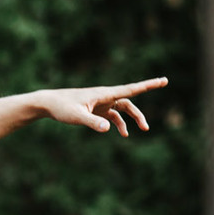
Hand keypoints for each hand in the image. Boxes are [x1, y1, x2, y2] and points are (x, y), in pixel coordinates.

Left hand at [34, 77, 167, 136]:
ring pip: (123, 109)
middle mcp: (105, 96)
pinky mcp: (96, 109)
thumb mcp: (77, 116)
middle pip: (129, 102)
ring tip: (141, 130)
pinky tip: (123, 134)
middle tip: (148, 127)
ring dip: (132, 119)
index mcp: (104, 94)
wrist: (49, 104)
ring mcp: (102, 102)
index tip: (164, 80)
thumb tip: (108, 128)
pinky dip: (120, 123)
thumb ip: (93, 122)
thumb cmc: (62, 107)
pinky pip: (113, 115)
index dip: (149, 85)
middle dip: (139, 114)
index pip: (131, 89)